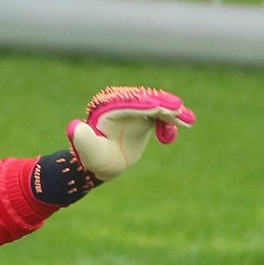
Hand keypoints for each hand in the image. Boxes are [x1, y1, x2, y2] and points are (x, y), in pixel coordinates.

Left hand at [66, 86, 194, 181]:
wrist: (102, 164)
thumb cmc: (94, 157)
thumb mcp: (88, 151)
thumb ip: (83, 139)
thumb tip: (76, 126)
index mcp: (107, 107)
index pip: (128, 103)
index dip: (144, 104)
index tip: (158, 108)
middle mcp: (121, 104)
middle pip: (145, 100)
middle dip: (162, 104)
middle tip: (178, 110)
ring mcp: (134, 109)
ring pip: (156, 106)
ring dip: (171, 112)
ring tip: (187, 120)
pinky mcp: (144, 117)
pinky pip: (160, 115)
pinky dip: (171, 120)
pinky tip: (184, 125)